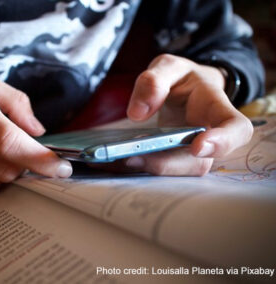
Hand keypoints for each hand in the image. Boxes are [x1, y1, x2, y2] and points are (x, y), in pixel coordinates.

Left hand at [123, 54, 252, 175]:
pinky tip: (119, 161)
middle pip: (200, 162)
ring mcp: (192, 152)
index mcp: (215, 106)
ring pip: (178, 171)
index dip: (223, 141)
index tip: (197, 147)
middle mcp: (209, 136)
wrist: (183, 90)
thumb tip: (138, 113)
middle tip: (133, 157)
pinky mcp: (174, 159)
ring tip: (121, 159)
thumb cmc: (182, 78)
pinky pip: (162, 169)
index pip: (236, 128)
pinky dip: (141, 167)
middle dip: (167, 164)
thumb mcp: (168, 67)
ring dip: (150, 169)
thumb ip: (154, 81)